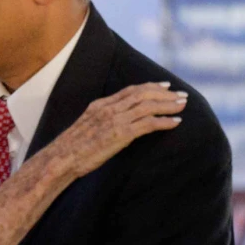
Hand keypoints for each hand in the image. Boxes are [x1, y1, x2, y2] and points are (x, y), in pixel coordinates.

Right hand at [57, 82, 185, 176]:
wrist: (61, 158)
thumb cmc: (71, 150)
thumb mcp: (85, 128)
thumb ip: (100, 122)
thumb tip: (111, 125)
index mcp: (100, 105)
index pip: (130, 90)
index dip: (150, 87)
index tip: (165, 85)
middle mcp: (109, 109)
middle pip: (143, 94)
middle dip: (165, 93)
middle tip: (181, 95)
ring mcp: (115, 120)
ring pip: (148, 106)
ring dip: (168, 104)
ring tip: (183, 106)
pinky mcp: (120, 134)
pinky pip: (148, 124)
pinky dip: (164, 121)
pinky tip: (175, 122)